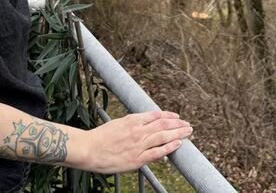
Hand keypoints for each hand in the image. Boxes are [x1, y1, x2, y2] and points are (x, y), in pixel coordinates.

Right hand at [75, 110, 192, 173]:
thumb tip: (145, 123)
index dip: (169, 115)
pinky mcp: (137, 159)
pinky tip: (178, 144)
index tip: (177, 116)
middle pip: (163, 124)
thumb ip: (132, 124)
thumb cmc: (99, 138)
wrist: (87, 150)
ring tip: (188, 131)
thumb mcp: (118, 124)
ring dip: (178, 133)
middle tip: (188, 124)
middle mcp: (138, 131)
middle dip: (178, 124)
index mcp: (132, 120)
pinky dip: (169, 147)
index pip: (156, 115)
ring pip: (163, 136)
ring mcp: (138, 145)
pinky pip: (157, 152)